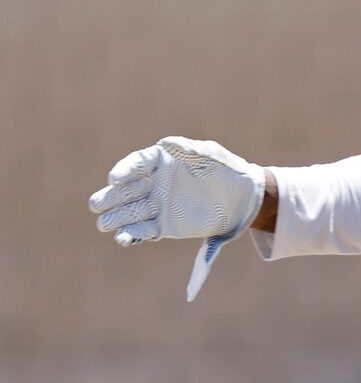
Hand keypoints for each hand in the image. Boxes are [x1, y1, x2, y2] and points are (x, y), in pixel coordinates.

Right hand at [88, 136, 266, 300]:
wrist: (242, 196)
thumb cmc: (224, 167)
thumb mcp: (208, 153)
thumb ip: (188, 149)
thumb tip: (167, 144)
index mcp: (160, 161)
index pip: (137, 163)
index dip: (124, 170)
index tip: (114, 179)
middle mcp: (154, 184)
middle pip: (126, 191)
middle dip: (111, 198)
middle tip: (95, 205)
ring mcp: (158, 205)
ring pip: (132, 213)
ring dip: (117, 219)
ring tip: (103, 225)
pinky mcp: (167, 225)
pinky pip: (146, 231)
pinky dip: (134, 235)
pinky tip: (123, 239)